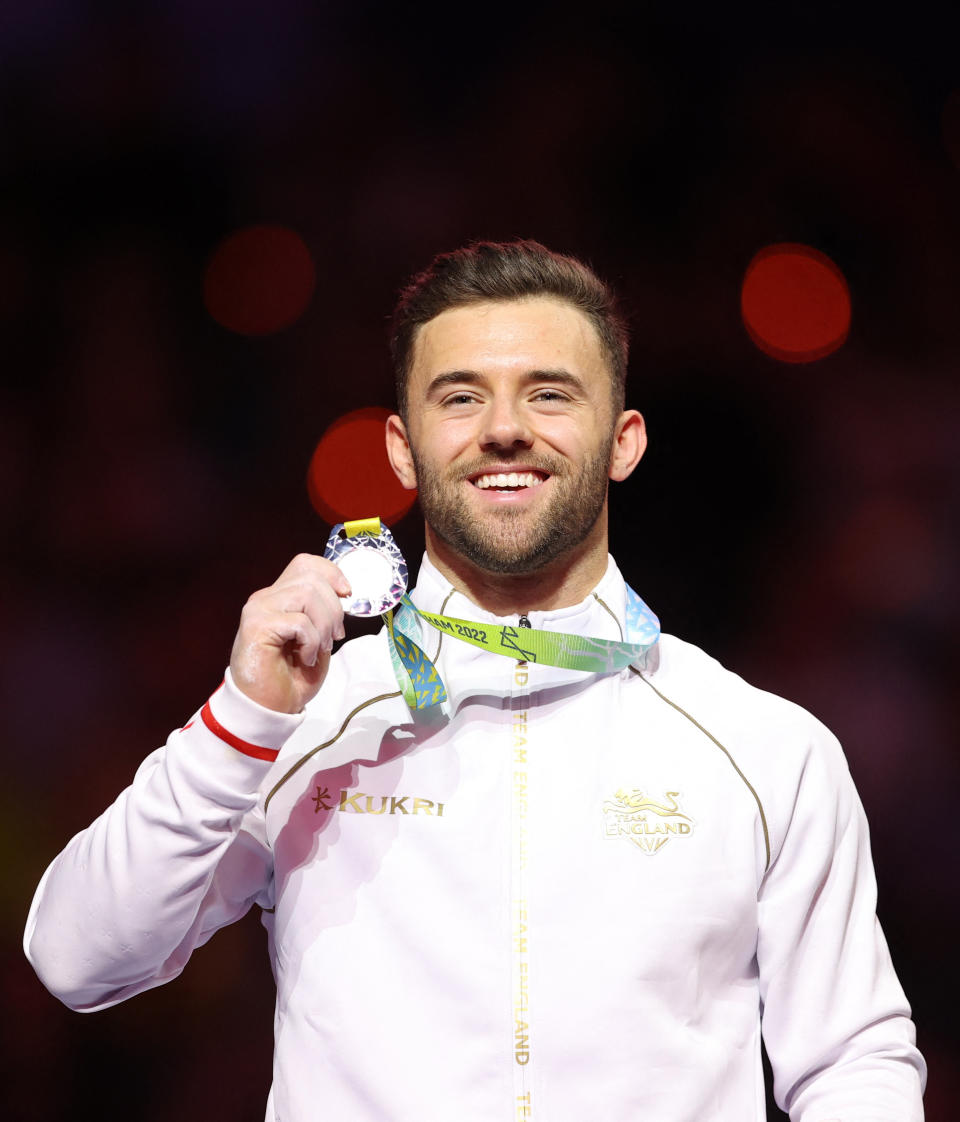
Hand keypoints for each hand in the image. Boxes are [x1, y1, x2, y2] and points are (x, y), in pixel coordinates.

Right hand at [229, 554, 351, 713]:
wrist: (268, 709)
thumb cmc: (291, 678)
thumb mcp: (317, 639)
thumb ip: (323, 613)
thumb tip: (344, 593)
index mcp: (279, 597)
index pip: (306, 564)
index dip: (332, 573)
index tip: (347, 594)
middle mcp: (265, 598)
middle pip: (311, 576)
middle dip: (334, 607)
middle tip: (334, 636)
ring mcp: (259, 610)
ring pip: (307, 593)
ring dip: (323, 625)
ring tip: (318, 649)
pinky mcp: (257, 627)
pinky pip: (300, 621)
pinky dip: (311, 642)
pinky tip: (304, 658)